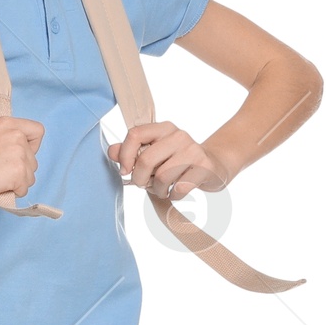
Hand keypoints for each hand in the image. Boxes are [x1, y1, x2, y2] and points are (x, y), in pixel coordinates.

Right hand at [0, 114, 45, 201]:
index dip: (31, 146)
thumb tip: (8, 150)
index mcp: (9, 124)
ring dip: (17, 183)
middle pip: (33, 160)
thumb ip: (1, 137)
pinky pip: (24, 189)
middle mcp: (17, 136)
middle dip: (20, 170)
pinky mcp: (18, 172)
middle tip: (0, 173)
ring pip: (30, 177)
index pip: (38, 132)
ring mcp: (20, 154)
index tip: (18, 155)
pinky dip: (12, 192)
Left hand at [107, 120, 230, 199]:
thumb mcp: (155, 153)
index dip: (125, 155)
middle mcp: (178, 135)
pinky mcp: (204, 167)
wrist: (214, 166)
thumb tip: (111, 151)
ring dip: (157, 190)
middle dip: (139, 179)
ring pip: (161, 176)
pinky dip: (172, 195)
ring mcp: (193, 150)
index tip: (125, 171)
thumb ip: (132, 151)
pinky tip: (176, 191)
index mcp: (163, 128)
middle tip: (143, 185)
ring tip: (162, 189)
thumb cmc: (178, 161)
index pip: (135, 134)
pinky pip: (178, 189)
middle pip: (146, 159)